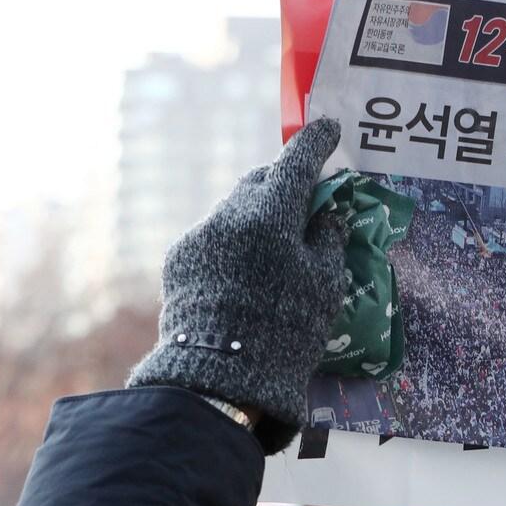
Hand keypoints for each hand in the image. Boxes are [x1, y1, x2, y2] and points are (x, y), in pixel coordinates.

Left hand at [127, 118, 348, 454]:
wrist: (221, 376)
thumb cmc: (287, 329)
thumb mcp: (325, 285)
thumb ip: (328, 239)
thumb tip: (326, 213)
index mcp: (270, 214)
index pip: (296, 163)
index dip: (315, 145)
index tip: (328, 130)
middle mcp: (229, 214)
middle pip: (260, 182)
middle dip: (282, 184)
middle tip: (303, 202)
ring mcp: (198, 236)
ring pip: (234, 212)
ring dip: (256, 220)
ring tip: (274, 252)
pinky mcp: (177, 260)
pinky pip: (213, 239)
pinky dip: (233, 246)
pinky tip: (244, 278)